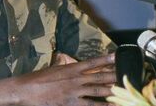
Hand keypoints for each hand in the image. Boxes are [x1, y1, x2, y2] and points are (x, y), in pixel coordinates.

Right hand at [0, 53, 115, 105]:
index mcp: (71, 68)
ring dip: (113, 90)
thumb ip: (63, 66)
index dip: (106, 58)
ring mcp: (75, 92)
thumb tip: (67, 62)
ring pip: (99, 91)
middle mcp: (76, 79)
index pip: (92, 62)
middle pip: (100, 76)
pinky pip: (91, 105)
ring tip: (126, 90)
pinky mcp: (72, 103)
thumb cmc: (37, 80)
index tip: (117, 55)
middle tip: (129, 74)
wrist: (26, 90)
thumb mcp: (52, 69)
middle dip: (115, 75)